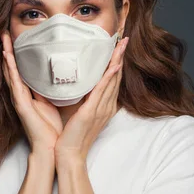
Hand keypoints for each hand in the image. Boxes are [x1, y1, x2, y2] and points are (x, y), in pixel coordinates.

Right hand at [1, 30, 62, 154]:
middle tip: (4, 33)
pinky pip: (15, 83)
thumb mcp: (55, 103)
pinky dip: (10, 69)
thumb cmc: (53, 128)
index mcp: (29, 94)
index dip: (17, 54)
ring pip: (10, 72)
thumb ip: (54, 89)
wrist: (51, 148)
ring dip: (6, 55)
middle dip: (8, 50)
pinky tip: (7, 57)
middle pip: (12, 68)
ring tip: (3, 39)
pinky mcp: (20, 104)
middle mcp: (21, 95)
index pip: (22, 70)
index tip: (16, 39)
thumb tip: (63, 74)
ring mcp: (19, 99)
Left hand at [54, 36, 128, 165]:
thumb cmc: (70, 135)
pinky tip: (113, 66)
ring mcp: (101, 108)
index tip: (117, 46)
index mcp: (103, 105)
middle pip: (116, 76)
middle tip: (124, 38)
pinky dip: (109, 77)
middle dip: (120, 56)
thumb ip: (79, 97)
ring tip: (121, 44)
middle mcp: (106, 105)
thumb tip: (72, 81)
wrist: (69, 154)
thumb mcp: (77, 111)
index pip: (112, 79)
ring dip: (117, 60)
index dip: (116, 61)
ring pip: (112, 80)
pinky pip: (103, 91)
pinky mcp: (92, 112)